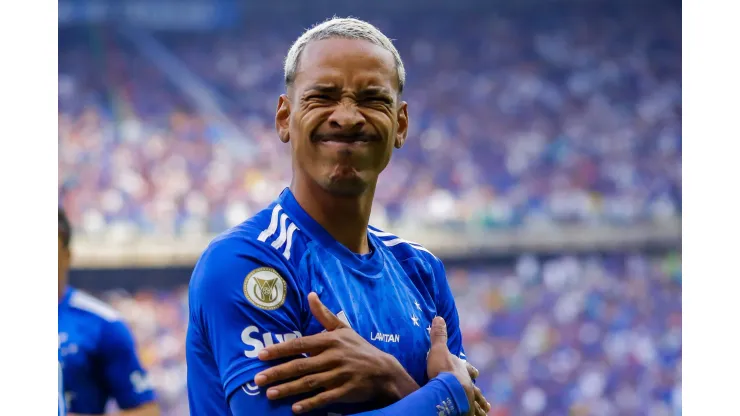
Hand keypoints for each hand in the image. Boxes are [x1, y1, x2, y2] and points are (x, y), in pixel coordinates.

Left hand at [254, 292, 418, 413]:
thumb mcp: (343, 329)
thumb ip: (323, 314)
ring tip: (269, 394)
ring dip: (288, 389)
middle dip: (278, 372)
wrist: (383, 371)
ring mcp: (339, 375)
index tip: (261, 355)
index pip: (300, 345)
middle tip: (257, 379)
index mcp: (330, 341)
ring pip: (309, 383)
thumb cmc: (359, 348)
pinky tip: (295, 408)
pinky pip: (325, 398)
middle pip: (301, 365)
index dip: (280, 350)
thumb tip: (310, 295)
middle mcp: (333, 357)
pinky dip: (310, 403)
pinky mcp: (346, 391)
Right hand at [427, 316, 487, 415]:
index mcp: (462, 370)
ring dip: (480, 407)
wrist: (448, 390)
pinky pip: (469, 414)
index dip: (471, 370)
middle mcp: (468, 384)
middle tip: (486, 401)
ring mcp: (467, 398)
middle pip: (476, 390)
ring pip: (476, 403)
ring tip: (485, 412)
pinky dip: (473, 415)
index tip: (476, 373)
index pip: (469, 369)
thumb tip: (439, 317)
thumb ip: (439, 335)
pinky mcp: (464, 410)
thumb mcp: (438, 350)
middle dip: (479, 395)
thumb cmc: (443, 370)